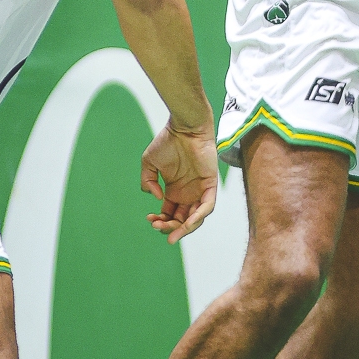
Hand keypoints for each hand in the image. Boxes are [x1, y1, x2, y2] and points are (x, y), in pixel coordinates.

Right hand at [140, 119, 218, 242]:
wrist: (183, 126)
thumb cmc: (167, 141)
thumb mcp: (149, 163)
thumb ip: (147, 181)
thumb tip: (155, 199)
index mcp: (174, 190)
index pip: (169, 214)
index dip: (160, 221)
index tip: (150, 219)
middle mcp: (188, 192)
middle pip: (182, 220)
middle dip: (170, 228)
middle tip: (158, 227)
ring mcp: (200, 189)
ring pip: (195, 218)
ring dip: (183, 228)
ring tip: (170, 232)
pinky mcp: (210, 184)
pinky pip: (208, 206)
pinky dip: (198, 217)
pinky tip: (187, 224)